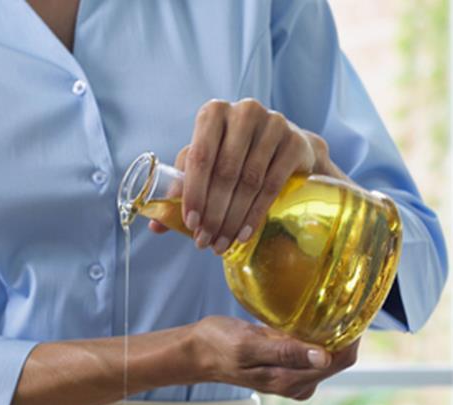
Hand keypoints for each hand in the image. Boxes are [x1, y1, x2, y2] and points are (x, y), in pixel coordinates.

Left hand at [152, 98, 328, 253]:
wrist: (285, 146)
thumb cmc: (235, 154)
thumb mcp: (207, 162)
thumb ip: (182, 187)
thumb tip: (156, 225)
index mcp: (213, 113)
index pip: (199, 157)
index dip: (193, 193)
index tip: (190, 224)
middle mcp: (243, 112)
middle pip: (224, 172)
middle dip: (212, 213)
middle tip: (204, 241)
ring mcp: (273, 124)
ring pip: (248, 181)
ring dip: (232, 218)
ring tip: (221, 243)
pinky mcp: (295, 142)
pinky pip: (272, 185)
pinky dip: (255, 214)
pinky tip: (244, 234)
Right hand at [191, 316, 357, 399]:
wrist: (197, 351)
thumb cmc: (218, 346)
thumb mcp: (249, 345)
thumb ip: (285, 352)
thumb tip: (323, 357)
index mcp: (291, 380)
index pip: (340, 360)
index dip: (351, 335)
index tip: (352, 307)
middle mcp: (298, 382)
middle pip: (340, 357)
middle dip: (344, 331)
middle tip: (341, 298)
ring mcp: (295, 375)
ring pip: (329, 352)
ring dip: (331, 330)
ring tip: (327, 303)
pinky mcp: (289, 365)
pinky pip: (315, 348)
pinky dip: (317, 331)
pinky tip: (311, 315)